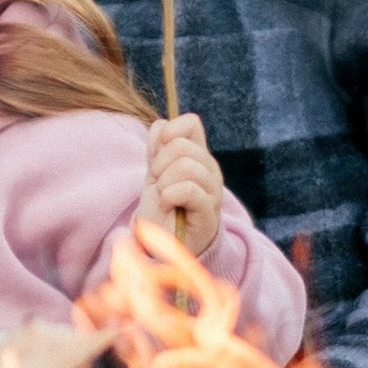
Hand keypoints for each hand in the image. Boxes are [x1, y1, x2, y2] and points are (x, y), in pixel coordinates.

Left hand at [140, 112, 223, 249]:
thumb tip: (162, 125)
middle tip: (159, 183)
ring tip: (164, 196)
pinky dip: (170, 195)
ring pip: (186, 166)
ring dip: (164, 182)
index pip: (191, 123)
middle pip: (181, 146)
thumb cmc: (163, 208)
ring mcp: (212, 190)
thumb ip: (158, 149)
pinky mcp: (208, 211)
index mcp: (198, 156)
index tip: (157, 154)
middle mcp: (209, 169)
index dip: (170, 132)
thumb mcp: (155, 173)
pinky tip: (168, 205)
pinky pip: (188, 189)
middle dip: (159, 164)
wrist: (166, 243)